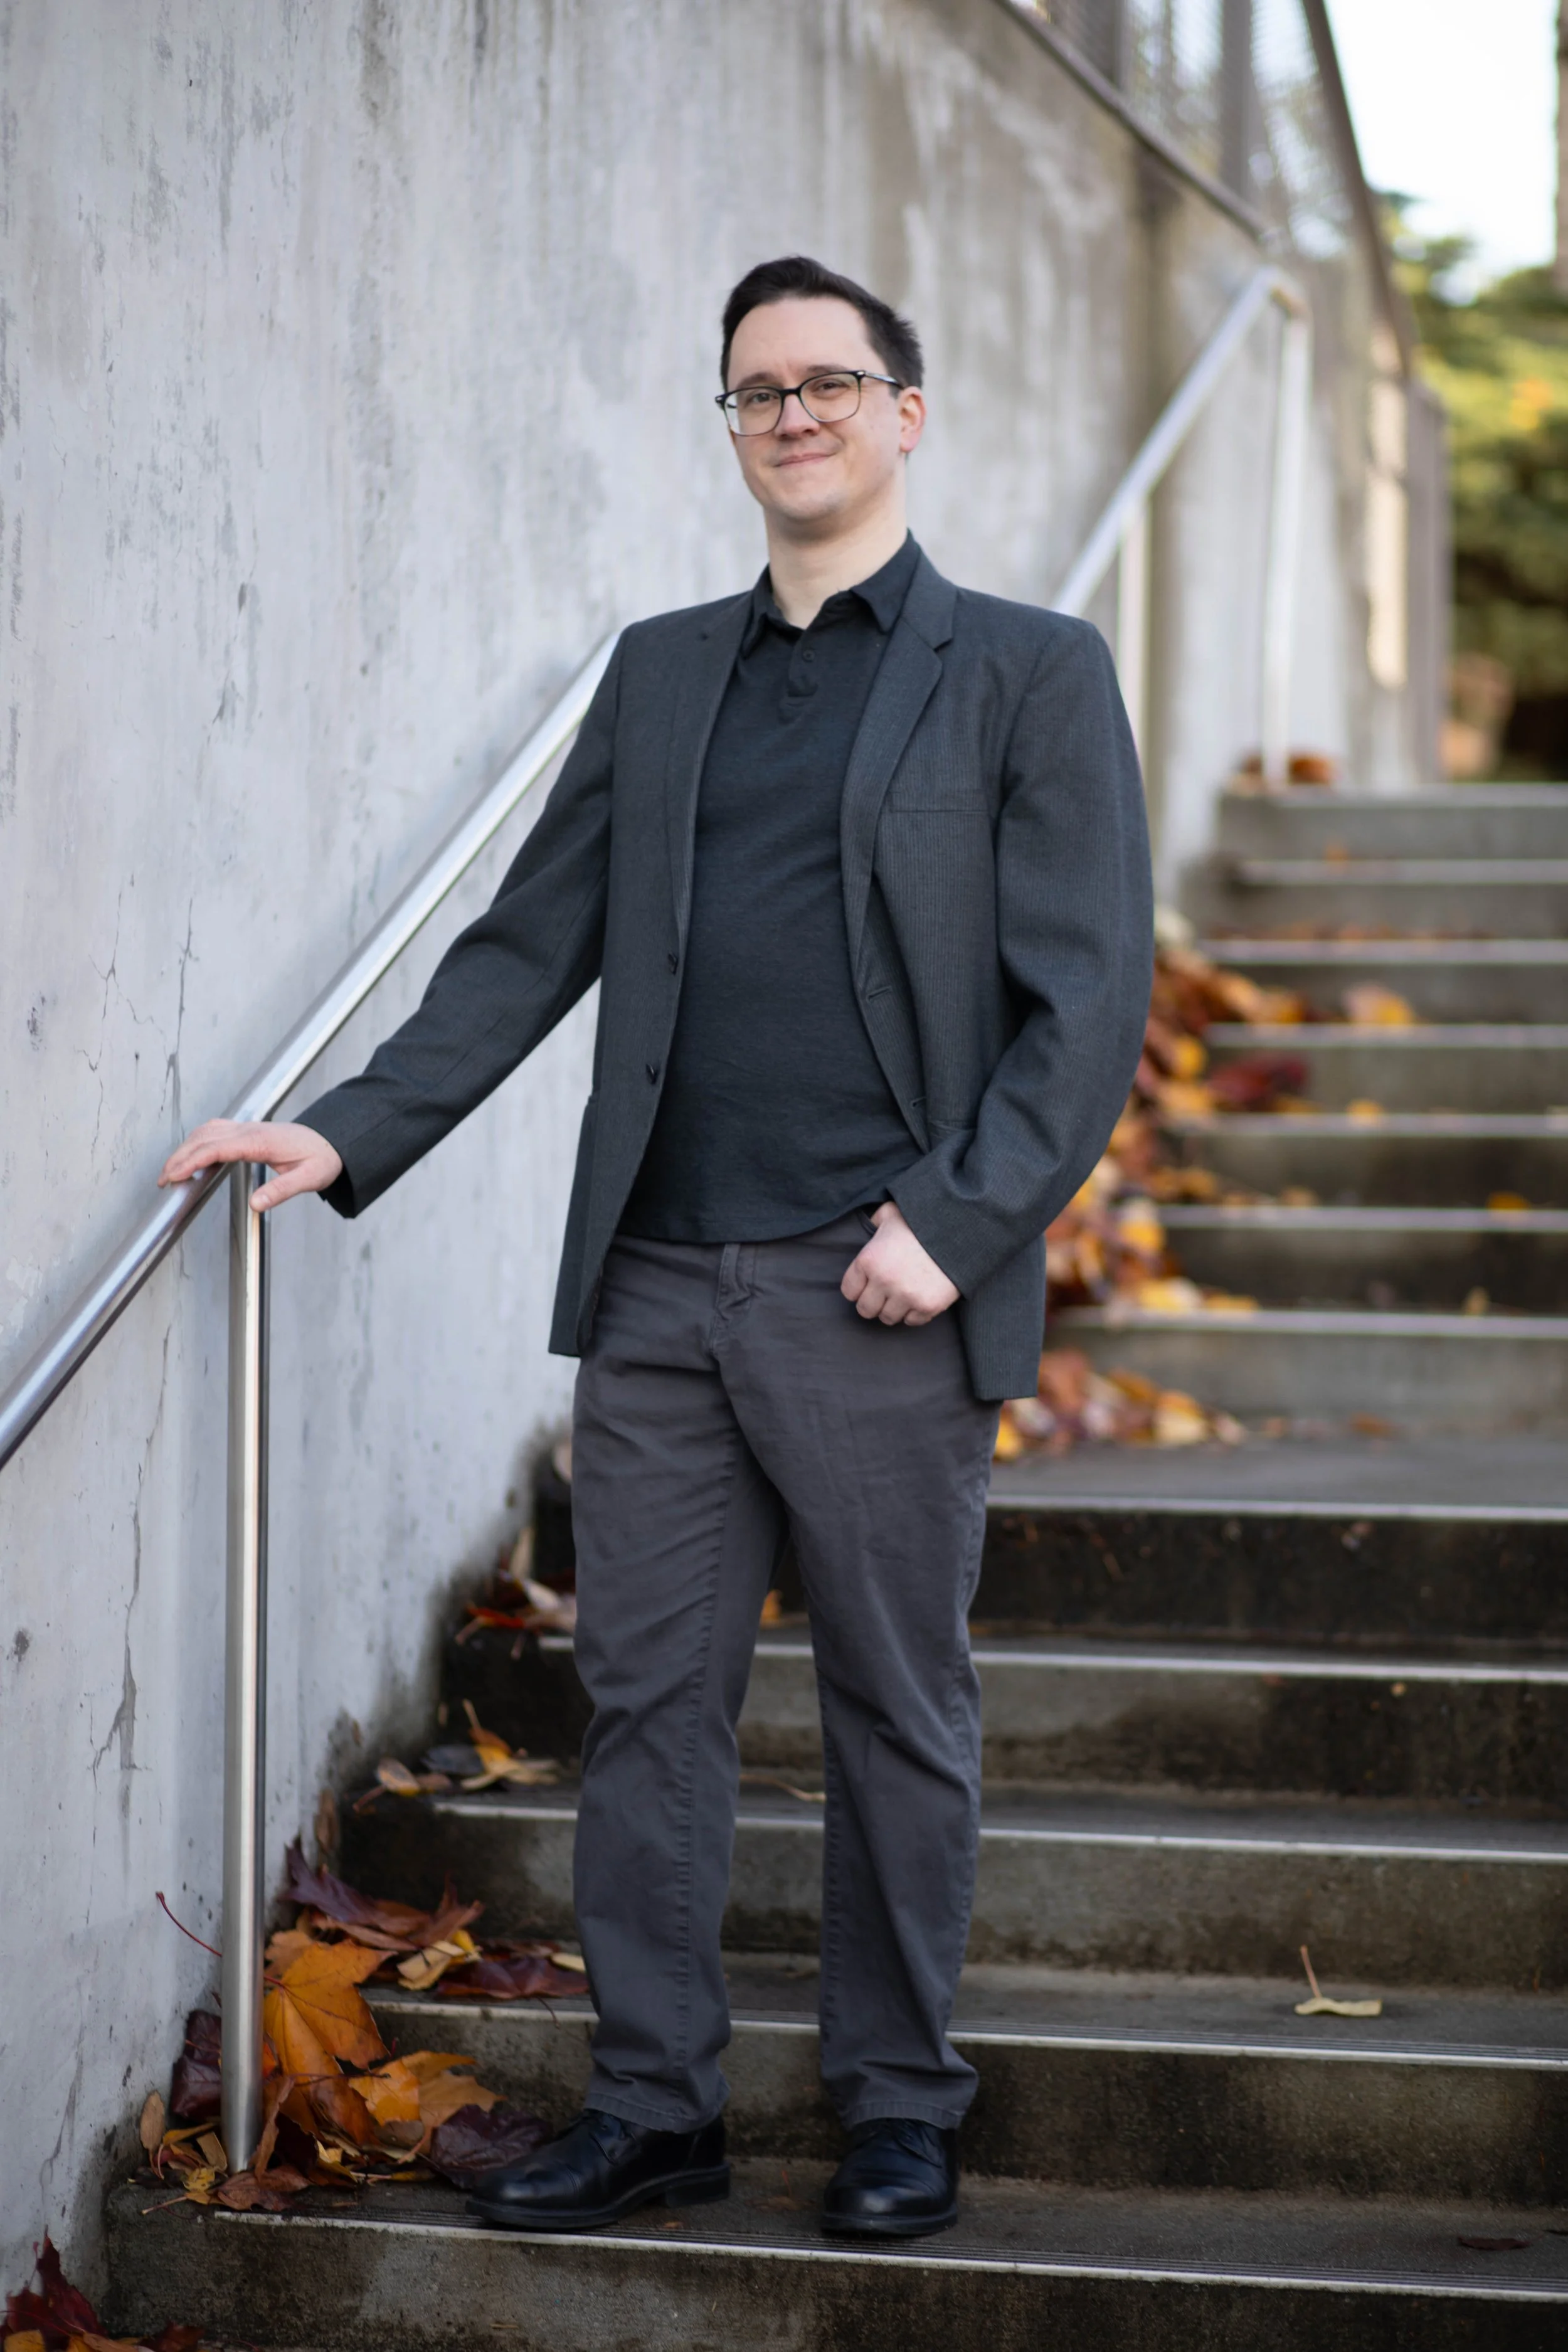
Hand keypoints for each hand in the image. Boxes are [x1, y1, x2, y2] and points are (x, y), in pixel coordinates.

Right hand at [157, 1119, 343, 1211]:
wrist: (332, 1140)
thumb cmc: (321, 1158)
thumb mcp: (308, 1178)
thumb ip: (282, 1190)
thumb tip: (257, 1203)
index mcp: (260, 1141)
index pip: (216, 1148)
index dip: (191, 1161)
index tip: (173, 1175)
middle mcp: (249, 1130)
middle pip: (204, 1138)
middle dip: (179, 1157)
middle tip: (162, 1180)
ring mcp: (246, 1127)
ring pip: (206, 1131)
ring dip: (185, 1148)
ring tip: (170, 1171)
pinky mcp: (246, 1130)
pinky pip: (214, 1130)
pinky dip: (197, 1141)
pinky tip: (191, 1153)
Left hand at [841, 1201, 959, 1326]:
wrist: (960, 1230)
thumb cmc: (922, 1221)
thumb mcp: (891, 1212)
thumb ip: (876, 1221)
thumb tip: (871, 1224)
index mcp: (869, 1260)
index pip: (849, 1291)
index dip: (858, 1287)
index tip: (868, 1284)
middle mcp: (883, 1281)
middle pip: (865, 1310)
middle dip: (873, 1302)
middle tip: (885, 1293)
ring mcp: (906, 1296)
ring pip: (888, 1318)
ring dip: (894, 1308)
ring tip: (904, 1294)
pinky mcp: (927, 1306)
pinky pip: (912, 1321)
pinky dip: (915, 1312)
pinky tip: (920, 1297)